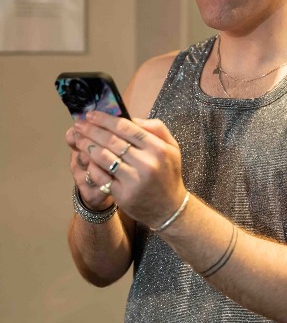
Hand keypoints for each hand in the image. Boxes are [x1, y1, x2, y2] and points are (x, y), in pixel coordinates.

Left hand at [71, 111, 186, 227]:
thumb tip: (131, 118)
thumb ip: (156, 128)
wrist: (169, 208)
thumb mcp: (172, 147)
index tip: (91, 114)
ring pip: (104, 157)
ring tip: (78, 139)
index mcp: (158, 148)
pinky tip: (86, 158)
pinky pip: (101, 176)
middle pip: (112, 140)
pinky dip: (91, 165)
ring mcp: (134, 180)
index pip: (127, 128)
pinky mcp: (123, 194)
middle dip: (92, 130)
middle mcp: (146, 163)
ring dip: (87, 145)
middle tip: (79, 124)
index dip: (106, 119)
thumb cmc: (168, 173)